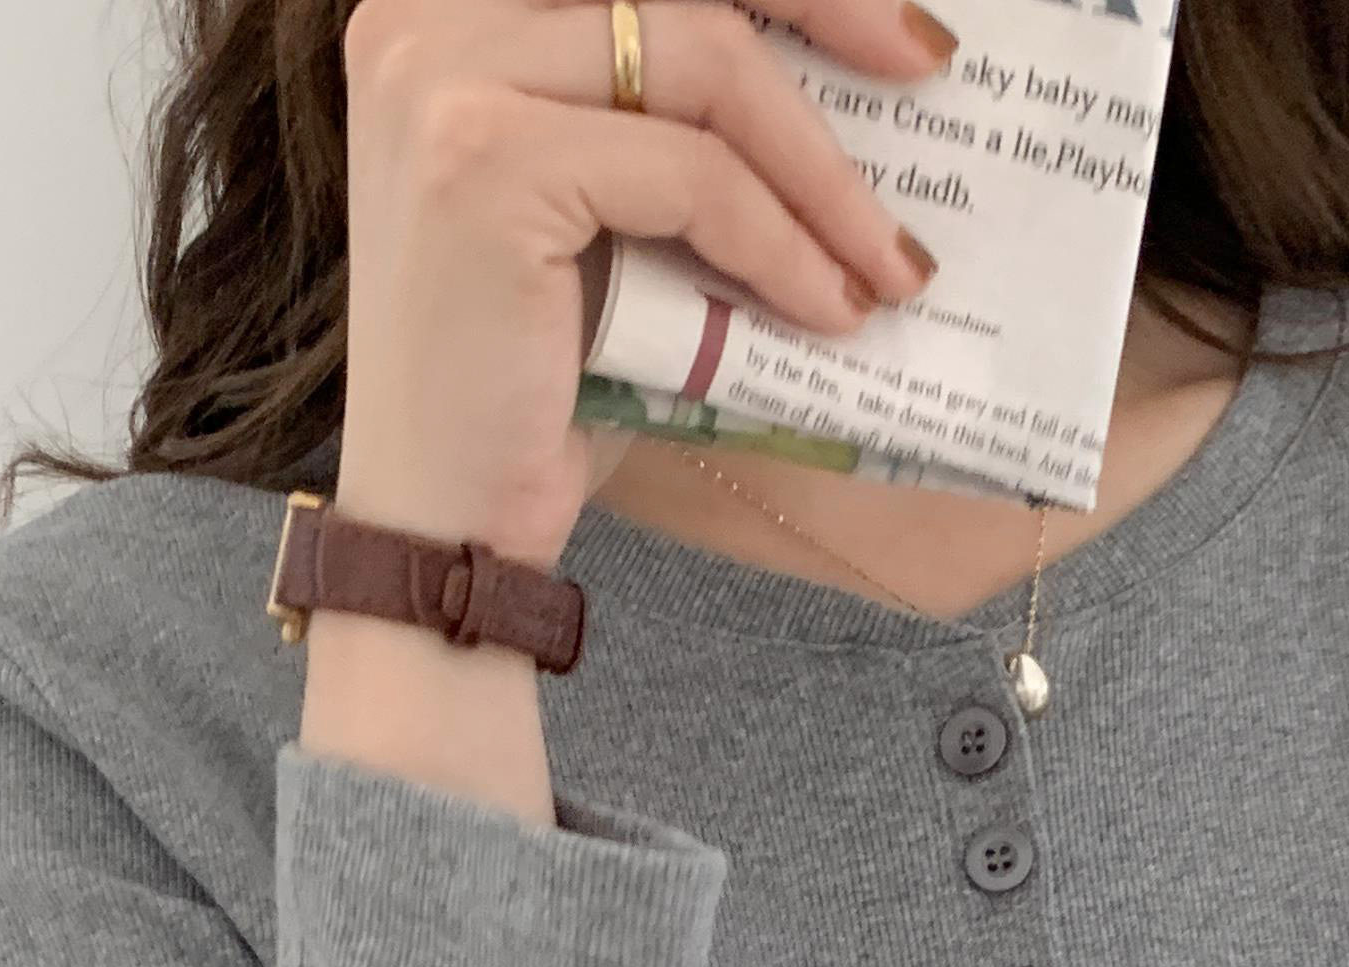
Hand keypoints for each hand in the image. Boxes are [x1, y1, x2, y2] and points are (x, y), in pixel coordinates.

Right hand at [334, 0, 949, 567]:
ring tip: (886, 260)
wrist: (441, 531)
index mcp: (447, 2)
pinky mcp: (484, 164)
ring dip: (819, 169)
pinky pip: (691, 174)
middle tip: (922, 67)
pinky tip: (827, 309)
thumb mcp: (604, 210)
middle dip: (824, 1)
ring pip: (702, 61)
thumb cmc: (529, 384)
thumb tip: (848, 54)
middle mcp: (426, 12)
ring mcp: (445, 78)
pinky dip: (781, 242)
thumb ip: (673, 113)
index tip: (883, 17)